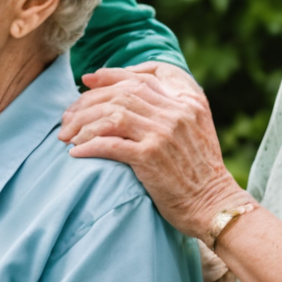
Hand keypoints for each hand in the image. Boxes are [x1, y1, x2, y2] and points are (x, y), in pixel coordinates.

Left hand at [58, 62, 245, 238]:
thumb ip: (172, 109)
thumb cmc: (199, 172)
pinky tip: (75, 153)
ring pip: (111, 116)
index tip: (86, 81)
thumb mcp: (195, 129)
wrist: (214, 205)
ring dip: (83, 125)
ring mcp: (163, 134)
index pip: (140, 78)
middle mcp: (176, 113)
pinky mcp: (151, 157)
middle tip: (67, 119)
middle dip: (87, 103)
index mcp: (187, 102)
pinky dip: (89, 146)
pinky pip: (110, 144)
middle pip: (120, 95)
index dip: (110, 76)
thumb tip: (132, 95)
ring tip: (67, 137)